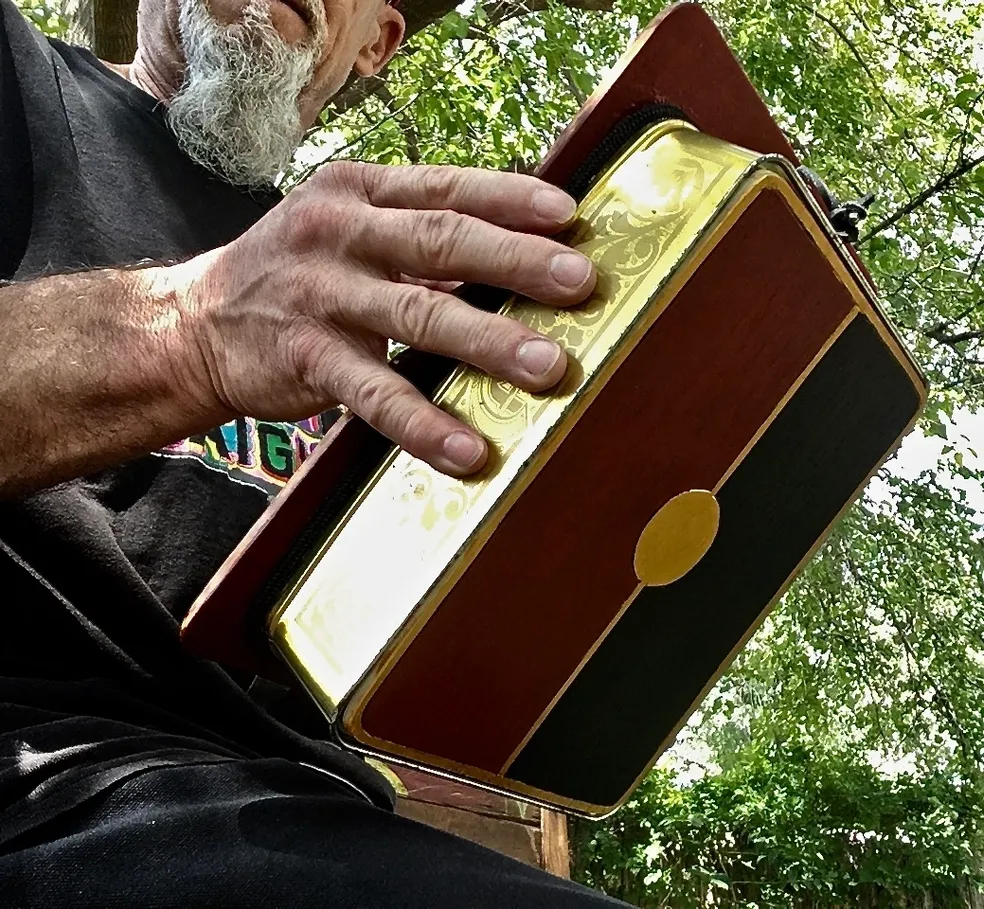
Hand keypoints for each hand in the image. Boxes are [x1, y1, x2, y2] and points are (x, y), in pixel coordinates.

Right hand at [174, 161, 595, 475]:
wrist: (193, 324)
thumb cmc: (290, 275)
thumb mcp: (342, 231)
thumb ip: (413, 236)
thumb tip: (509, 253)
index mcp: (357, 192)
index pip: (446, 185)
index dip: (510, 198)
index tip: (569, 216)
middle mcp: (339, 232)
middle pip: (443, 240)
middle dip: (518, 263)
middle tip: (580, 283)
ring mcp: (320, 293)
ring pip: (418, 315)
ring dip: (489, 343)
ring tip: (548, 367)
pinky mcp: (305, 356)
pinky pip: (374, 393)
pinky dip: (423, 423)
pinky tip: (465, 449)